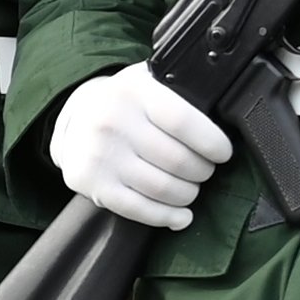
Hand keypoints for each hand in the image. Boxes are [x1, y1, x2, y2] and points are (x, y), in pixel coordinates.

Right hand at [47, 65, 230, 231]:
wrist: (75, 119)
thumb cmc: (124, 103)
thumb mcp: (147, 82)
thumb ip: (180, 94)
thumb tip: (223, 117)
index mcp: (134, 91)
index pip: (184, 122)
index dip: (212, 143)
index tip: (222, 153)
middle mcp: (114, 122)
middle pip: (178, 160)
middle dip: (202, 171)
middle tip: (204, 170)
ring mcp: (101, 156)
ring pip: (164, 188)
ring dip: (188, 194)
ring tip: (190, 188)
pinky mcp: (94, 184)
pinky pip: (141, 210)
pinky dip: (167, 217)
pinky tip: (180, 216)